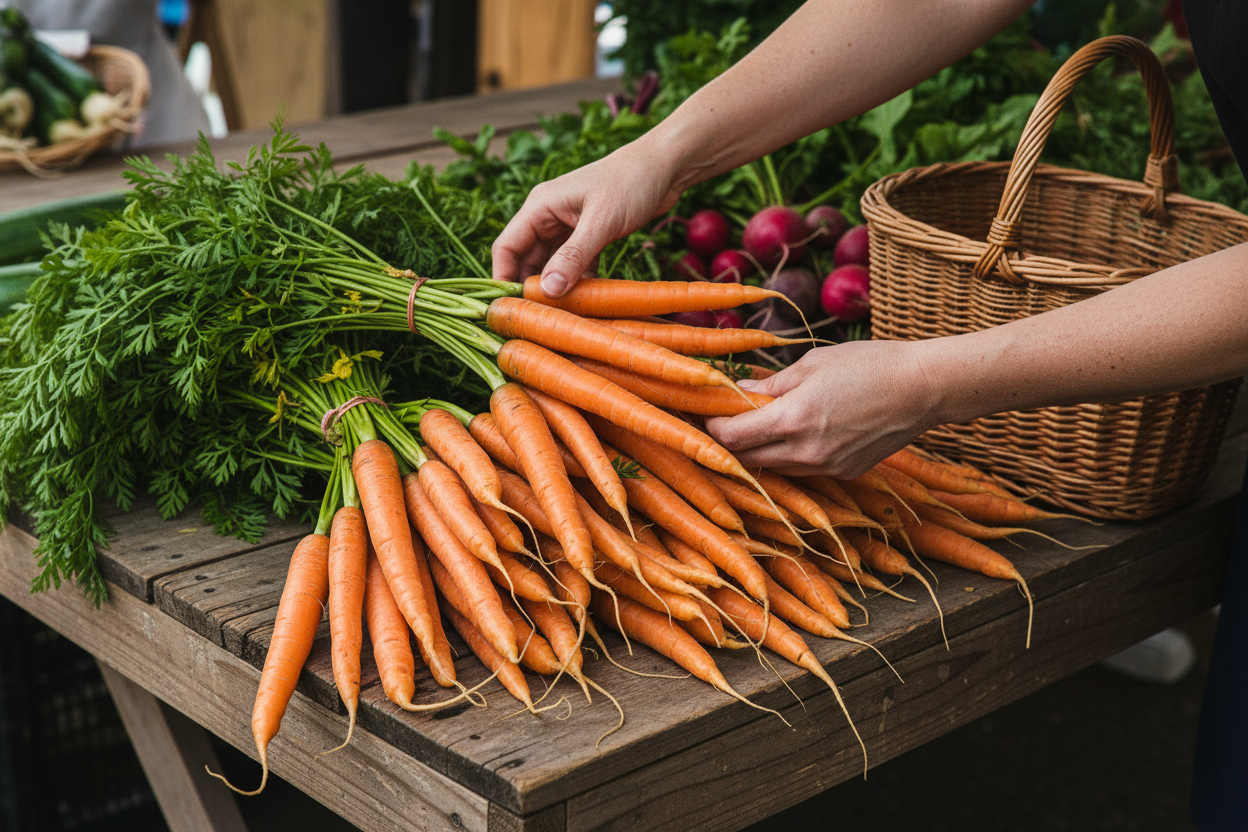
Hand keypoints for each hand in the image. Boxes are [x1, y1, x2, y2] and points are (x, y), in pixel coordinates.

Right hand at [491, 140, 680, 296]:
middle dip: (531, 288)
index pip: (507, 247)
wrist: (665, 167)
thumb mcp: (600, 222)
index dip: (503, 278)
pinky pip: (575, 265)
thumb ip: (573, 257)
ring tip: (563, 315)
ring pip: (552, 265)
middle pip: (527, 260)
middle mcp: (548, 217)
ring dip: (557, 288)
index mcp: (540, 207)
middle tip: (539, 319)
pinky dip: (579, 282)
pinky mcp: (589, 236)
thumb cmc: (631, 182)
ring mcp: (568, 227)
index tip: (510, 309)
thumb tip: (547, 291)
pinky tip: (587, 301)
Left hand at [704, 340, 939, 478]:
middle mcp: (806, 452)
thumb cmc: (869, 365)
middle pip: (746, 458)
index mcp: (793, 419)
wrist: (925, 389)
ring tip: (754, 426)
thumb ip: (771, 385)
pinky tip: (794, 434)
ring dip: (758, 451)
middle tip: (721, 420)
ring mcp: (827, 467)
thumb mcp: (812, 364)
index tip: (705, 413)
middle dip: (729, 442)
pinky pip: (803, 469)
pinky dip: (789, 455)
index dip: (711, 426)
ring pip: (773, 468)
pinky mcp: (845, 472)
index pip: (731, 436)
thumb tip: (737, 392)